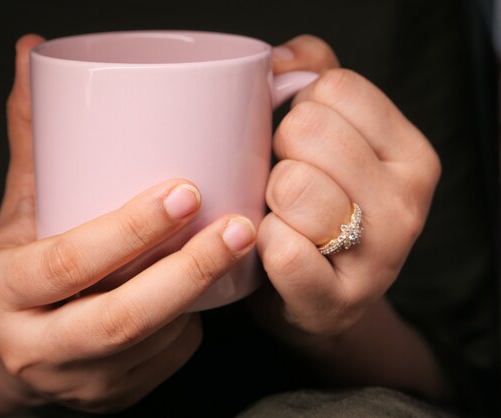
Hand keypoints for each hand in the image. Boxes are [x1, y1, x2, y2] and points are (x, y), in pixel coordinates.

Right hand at [0, 34, 256, 417]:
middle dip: (188, 271)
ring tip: (237, 247)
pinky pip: (167, 363)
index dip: (128, 230)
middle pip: (119, 318)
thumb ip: (35, 136)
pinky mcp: (108, 401)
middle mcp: (32, 344)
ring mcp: (74, 382)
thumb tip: (31, 51)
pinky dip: (195, 325)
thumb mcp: (23, 204)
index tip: (186, 191)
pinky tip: (209, 291)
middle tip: (240, 224)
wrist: (15, 341)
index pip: (68, 263)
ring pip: (153, 343)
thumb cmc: (25, 261)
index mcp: (4, 288)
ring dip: (201, 296)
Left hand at [259, 35, 440, 334]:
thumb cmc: (318, 209)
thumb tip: (279, 59)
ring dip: (270, 201)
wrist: (321, 299)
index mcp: (411, 153)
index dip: (298, 110)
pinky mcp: (336, 300)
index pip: (335, 88)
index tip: (300, 144)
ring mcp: (378, 256)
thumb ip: (314, 76)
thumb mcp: (333, 139)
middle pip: (309, 130)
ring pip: (293, 186)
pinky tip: (274, 252)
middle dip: (279, 154)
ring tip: (283, 217)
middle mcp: (407, 202)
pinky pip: (279, 247)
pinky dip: (262, 245)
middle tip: (286, 183)